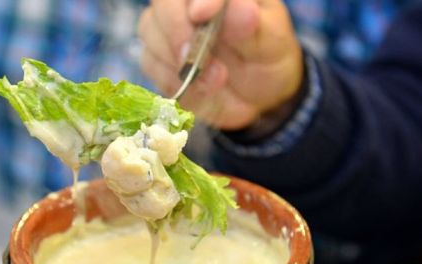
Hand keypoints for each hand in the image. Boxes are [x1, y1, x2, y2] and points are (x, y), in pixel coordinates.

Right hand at [138, 0, 303, 130]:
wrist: (259, 96)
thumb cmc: (268, 58)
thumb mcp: (272, 42)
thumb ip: (254, 26)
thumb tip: (240, 9)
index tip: (201, 14)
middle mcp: (189, 1)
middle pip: (163, 0)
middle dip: (175, 28)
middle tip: (194, 57)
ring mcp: (171, 26)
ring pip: (150, 28)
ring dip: (176, 60)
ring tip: (216, 80)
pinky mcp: (159, 56)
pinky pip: (150, 62)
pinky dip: (172, 79)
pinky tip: (199, 88)